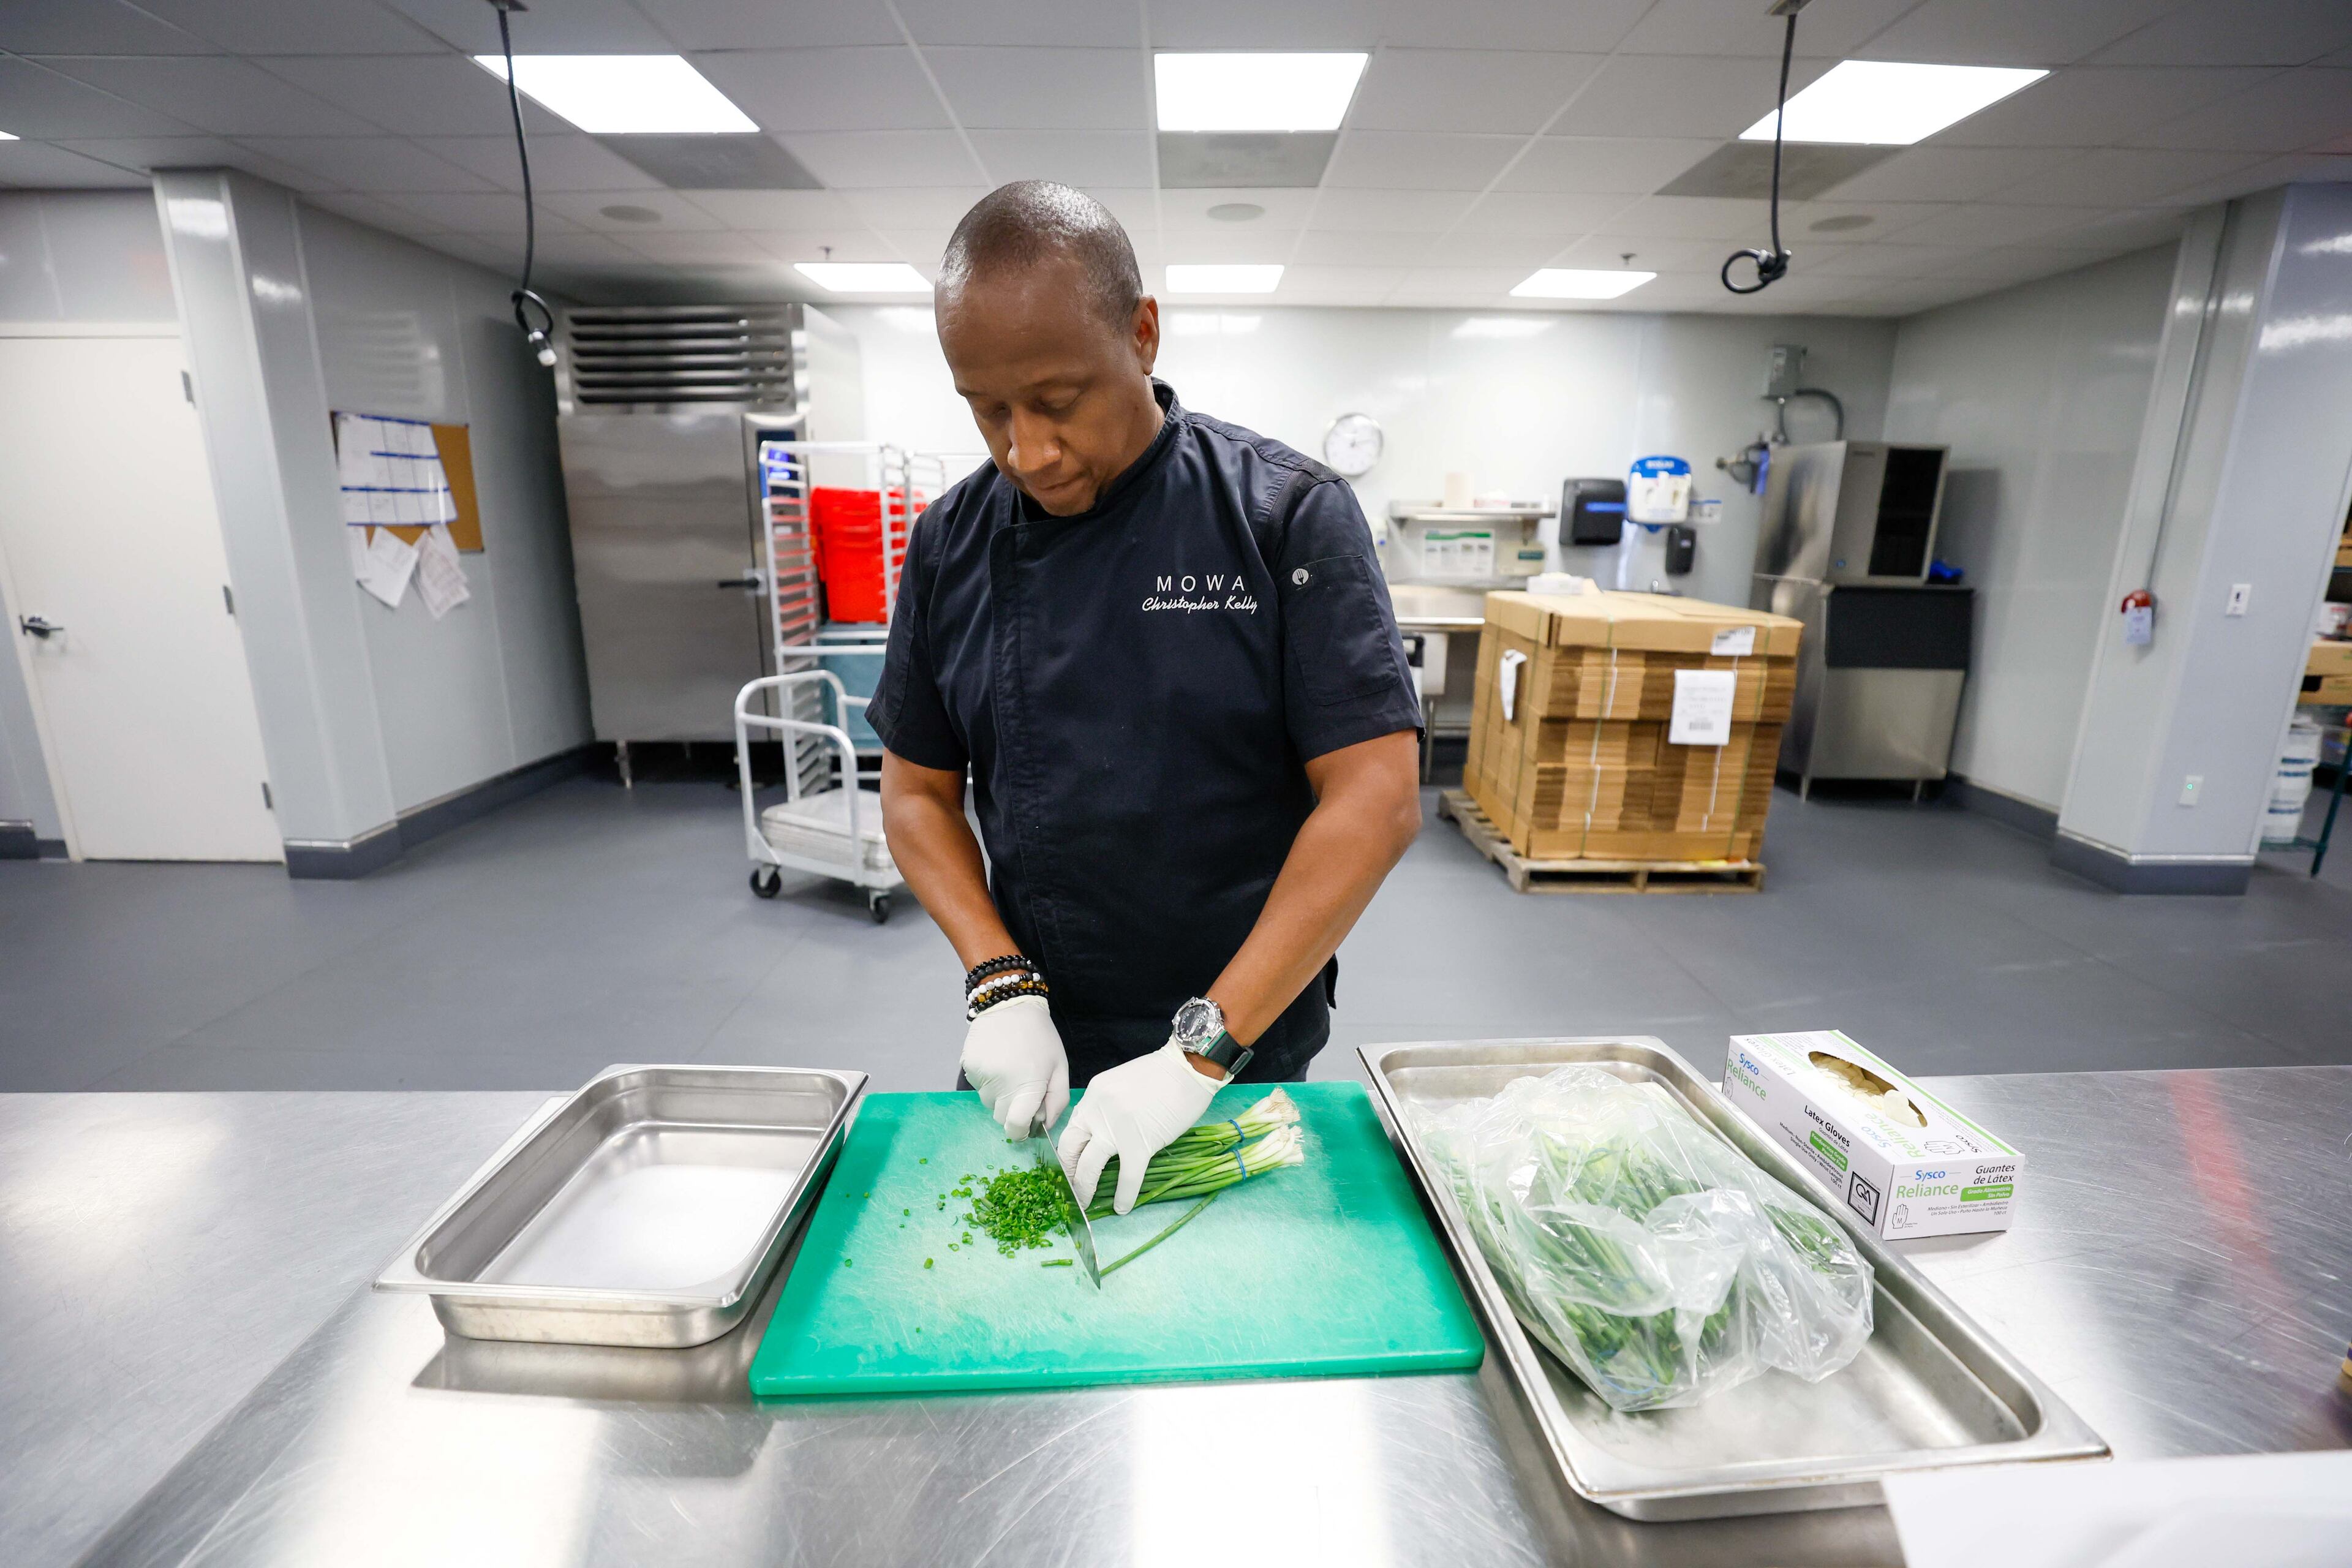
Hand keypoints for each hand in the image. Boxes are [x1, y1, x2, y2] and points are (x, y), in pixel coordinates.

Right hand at [960, 995, 1069, 1137]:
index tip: (1025, 1126)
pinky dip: (987, 1081)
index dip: (1020, 1131)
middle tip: (1022, 1088)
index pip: (1015, 1126)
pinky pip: (978, 1086)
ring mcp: (981, 1076)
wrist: (1010, 1006)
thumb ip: (1057, 1100)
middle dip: (1012, 1110)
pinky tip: (997, 1061)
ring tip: (1010, 1070)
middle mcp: (1000, 1085)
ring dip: (999, 1095)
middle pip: (1001, 1117)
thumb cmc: (1041, 1038)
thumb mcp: (1060, 1067)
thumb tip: (1044, 1125)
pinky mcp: (968, 1067)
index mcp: (1027, 1086)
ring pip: (989, 1102)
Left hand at [1057, 1043, 1221, 1214]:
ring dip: (1084, 1189)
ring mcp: (1115, 1130)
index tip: (1071, 1166)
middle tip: (1070, 1189)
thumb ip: (1106, 1107)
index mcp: (1092, 1096)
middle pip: (1070, 1149)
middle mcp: (1096, 1112)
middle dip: (1068, 1173)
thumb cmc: (1162, 1075)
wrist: (1188, 1069)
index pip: (1071, 1129)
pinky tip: (1121, 1207)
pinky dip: (1123, 1196)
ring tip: (1085, 1204)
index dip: (1069, 1152)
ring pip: (1089, 1167)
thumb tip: (1102, 1135)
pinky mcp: (1138, 1145)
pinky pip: (1126, 1178)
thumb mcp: (1120, 1084)